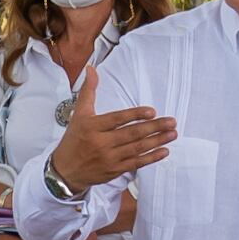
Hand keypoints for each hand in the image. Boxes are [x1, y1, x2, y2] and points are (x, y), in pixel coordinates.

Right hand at [47, 61, 174, 195]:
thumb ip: (88, 91)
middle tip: (171, 122)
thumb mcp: (79, 114)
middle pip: (132, 134)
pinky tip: (164, 151)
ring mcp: (109, 158)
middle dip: (154, 127)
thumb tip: (91, 69)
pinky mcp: (115, 170)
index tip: (152, 111)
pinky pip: (136, 163)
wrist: (66, 170)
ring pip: (137, 148)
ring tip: (172, 134)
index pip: (117, 119)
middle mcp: (101, 143)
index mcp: (92, 126)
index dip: (135, 115)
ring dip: (157, 141)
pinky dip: (151, 157)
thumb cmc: (74, 139)